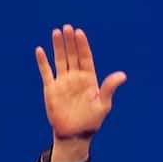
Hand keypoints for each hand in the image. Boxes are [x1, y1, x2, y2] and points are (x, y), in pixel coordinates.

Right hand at [35, 24, 126, 161]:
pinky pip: (46, 72)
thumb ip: (109, 88)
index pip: (86, 58)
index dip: (82, 45)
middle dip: (70, 42)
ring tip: (56, 32)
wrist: (74, 134)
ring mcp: (63, 82)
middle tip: (67, 27)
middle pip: (72, 55)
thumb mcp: (103, 104)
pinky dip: (43, 62)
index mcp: (89, 79)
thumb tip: (122, 75)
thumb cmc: (92, 121)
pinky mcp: (51, 89)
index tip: (79, 33)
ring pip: (60, 60)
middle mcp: (76, 77)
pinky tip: (40, 50)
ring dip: (58, 47)